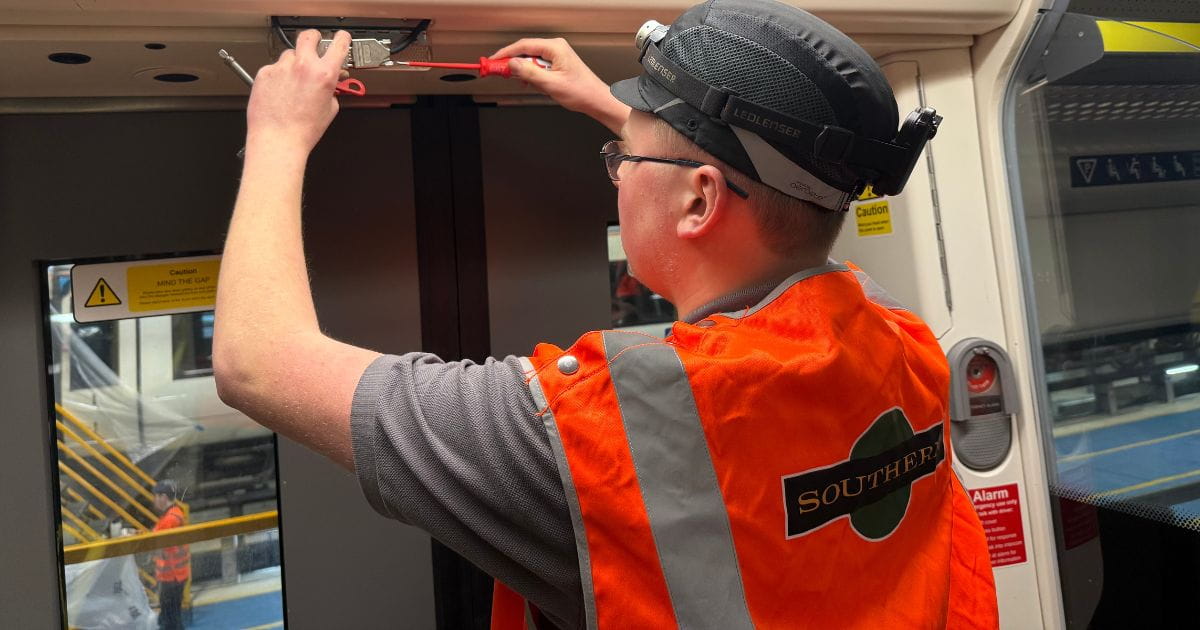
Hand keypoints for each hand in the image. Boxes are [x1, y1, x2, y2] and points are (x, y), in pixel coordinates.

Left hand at [247, 30, 350, 155]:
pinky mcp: (264, 73)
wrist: (278, 140)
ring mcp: (281, 67)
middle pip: (308, 36)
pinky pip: (274, 68)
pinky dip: (278, 76)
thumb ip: (331, 90)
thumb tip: (331, 83)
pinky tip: (280, 92)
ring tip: (294, 82)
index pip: (338, 44)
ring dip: (294, 63)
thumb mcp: (329, 110)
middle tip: (314, 45)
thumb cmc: (302, 131)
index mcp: (324, 74)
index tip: (340, 38)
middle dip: (313, 38)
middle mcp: (303, 66)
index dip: (341, 38)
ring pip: (289, 54)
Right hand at [491, 38, 630, 133]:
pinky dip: (531, 75)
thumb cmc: (582, 92)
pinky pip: (538, 66)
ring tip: (520, 82)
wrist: (596, 100)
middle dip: (512, 64)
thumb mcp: (551, 84)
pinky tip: (531, 84)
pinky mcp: (556, 64)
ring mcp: (556, 56)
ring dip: (523, 72)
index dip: (505, 54)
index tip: (493, 61)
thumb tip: (513, 64)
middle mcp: (556, 48)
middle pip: (525, 51)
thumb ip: (530, 72)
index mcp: (555, 48)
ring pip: (531, 60)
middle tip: (499, 72)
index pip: (523, 46)